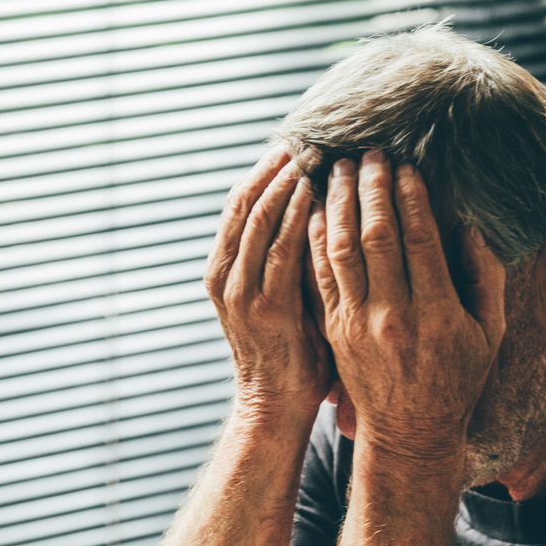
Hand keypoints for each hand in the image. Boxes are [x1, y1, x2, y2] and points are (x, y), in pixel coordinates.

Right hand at [205, 146, 332, 415]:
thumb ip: (292, 261)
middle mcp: (225, 276)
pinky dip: (295, 216)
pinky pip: (280, 249)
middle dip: (274, 168)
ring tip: (310, 152)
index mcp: (224, 270)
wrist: (274, 408)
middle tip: (304, 137)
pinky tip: (313, 190)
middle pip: (245, 202)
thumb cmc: (290, 355)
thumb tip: (320, 213)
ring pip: (259, 218)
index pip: (240, 206)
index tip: (292, 144)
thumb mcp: (285, 299)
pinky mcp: (264, 306)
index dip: (264, 171)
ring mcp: (241, 291)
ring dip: (285, 182)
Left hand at [308, 152, 505, 465]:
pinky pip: (320, 275)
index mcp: (436, 314)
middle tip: (368, 153)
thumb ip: (484, 278)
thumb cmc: (457, 380)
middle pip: (377, 236)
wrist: (410, 433)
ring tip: (337, 169)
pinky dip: (316, 238)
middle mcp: (393, 316)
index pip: (419, 239)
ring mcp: (358, 324)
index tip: (405, 165)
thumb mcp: (489, 334)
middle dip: (371, 187)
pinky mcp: (334, 330)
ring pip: (342, 250)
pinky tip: (315, 208)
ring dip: (338, 204)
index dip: (410, 196)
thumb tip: (470, 227)